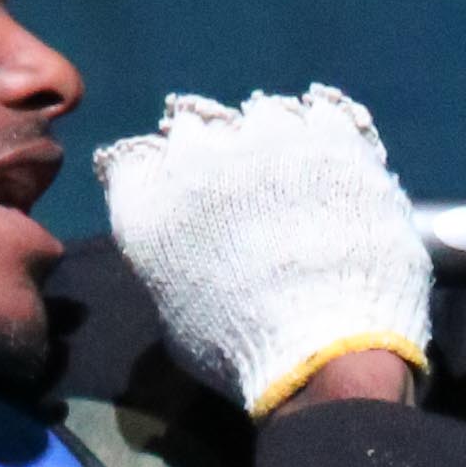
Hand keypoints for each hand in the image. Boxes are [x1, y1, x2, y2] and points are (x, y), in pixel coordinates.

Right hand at [93, 83, 433, 413]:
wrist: (324, 349)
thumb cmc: (241, 353)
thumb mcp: (176, 318)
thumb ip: (171, 265)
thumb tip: (188, 259)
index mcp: (146, 197)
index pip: (132, 161)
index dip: (160, 179)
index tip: (180, 199)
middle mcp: (197, 152)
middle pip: (196, 128)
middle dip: (215, 155)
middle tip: (242, 194)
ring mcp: (266, 136)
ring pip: (262, 114)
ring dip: (273, 139)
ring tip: (293, 175)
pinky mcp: (330, 138)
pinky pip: (326, 113)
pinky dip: (327, 130)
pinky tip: (333, 151)